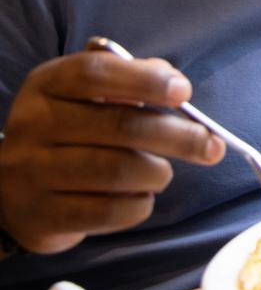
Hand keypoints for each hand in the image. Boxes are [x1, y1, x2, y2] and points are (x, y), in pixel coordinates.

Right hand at [0, 51, 224, 253]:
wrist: (11, 188)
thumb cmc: (70, 130)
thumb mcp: (88, 94)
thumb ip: (131, 78)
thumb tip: (174, 83)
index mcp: (48, 84)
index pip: (96, 73)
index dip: (146, 80)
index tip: (185, 92)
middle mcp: (33, 124)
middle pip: (120, 126)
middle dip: (178, 136)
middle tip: (211, 145)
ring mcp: (31, 172)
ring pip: (118, 171)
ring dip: (158, 173)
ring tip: (163, 173)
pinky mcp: (41, 216)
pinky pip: (107, 212)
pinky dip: (138, 206)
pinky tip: (141, 197)